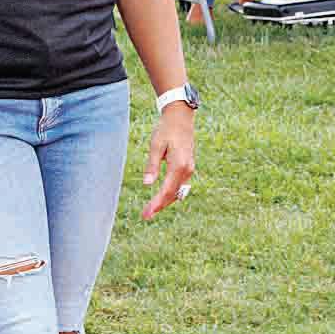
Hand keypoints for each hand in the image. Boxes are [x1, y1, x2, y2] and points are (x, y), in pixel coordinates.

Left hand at [140, 105, 195, 219]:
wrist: (180, 117)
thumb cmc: (166, 129)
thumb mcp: (155, 146)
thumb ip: (152, 166)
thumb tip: (147, 184)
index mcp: (179, 165)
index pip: (166, 190)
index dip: (156, 204)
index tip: (147, 213)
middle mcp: (187, 169)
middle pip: (173, 194)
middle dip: (159, 206)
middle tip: (145, 215)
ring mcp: (189, 169)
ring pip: (177, 191)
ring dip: (165, 201)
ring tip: (151, 209)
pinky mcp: (188, 167)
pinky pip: (180, 185)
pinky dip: (171, 193)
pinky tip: (161, 198)